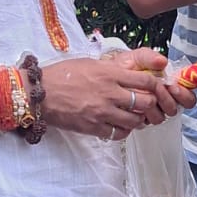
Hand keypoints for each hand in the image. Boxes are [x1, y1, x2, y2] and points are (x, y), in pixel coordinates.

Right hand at [39, 50, 169, 140]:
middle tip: (148, 104)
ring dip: (138, 119)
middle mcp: (109, 93)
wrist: (39, 93)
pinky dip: (124, 131)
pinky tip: (120, 125)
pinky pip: (118, 133)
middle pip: (145, 102)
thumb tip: (132, 73)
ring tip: (134, 116)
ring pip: (135, 121)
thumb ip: (112, 69)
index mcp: (109, 73)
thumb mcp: (90, 63)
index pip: (146, 81)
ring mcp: (101, 112)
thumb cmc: (62, 75)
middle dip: (151, 104)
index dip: (156, 86)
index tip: (156, 88)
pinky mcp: (93, 127)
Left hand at [123, 47, 196, 118]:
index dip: (183, 94)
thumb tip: (162, 62)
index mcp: (169, 85)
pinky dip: (140, 114)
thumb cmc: (124, 67)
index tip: (173, 87)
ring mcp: (151, 110)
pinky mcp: (139, 118)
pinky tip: (134, 105)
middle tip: (158, 93)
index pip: (188, 97)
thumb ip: (149, 57)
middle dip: (168, 101)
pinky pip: (144, 122)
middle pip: (176, 109)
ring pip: (160, 117)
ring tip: (143, 98)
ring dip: (153, 108)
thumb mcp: (137, 57)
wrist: (105, 76)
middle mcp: (163, 100)